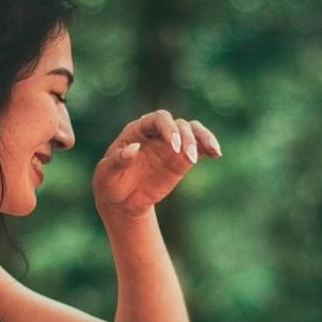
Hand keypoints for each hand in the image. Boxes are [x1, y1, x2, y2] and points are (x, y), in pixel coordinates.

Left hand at [93, 110, 221, 218]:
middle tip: (187, 158)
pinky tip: (216, 154)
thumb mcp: (105, 174)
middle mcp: (157, 133)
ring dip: (203, 138)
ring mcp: (171, 145)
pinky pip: (199, 147)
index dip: (168, 129)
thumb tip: (135, 148)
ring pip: (192, 130)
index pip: (158, 119)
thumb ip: (117, 161)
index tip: (174, 146)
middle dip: (186, 138)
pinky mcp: (182, 159)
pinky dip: (209, 147)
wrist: (122, 202)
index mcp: (137, 130)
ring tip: (212, 151)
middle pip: (178, 124)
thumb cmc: (109, 184)